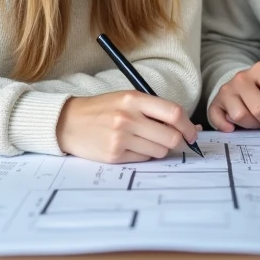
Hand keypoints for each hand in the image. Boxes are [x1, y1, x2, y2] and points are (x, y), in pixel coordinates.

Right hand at [56, 92, 200, 163]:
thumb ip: (157, 111)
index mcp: (133, 99)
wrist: (68, 122)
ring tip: (142, 139)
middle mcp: (128, 118)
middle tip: (172, 140)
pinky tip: (129, 146)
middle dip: (177, 141)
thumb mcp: (127, 100)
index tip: (192, 132)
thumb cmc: (102, 109)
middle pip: (171, 137)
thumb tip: (190, 127)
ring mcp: (120, 138)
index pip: (173, 113)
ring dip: (157, 148)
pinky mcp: (114, 156)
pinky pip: (143, 160)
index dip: (188, 126)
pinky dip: (142, 155)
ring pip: (159, 151)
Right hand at [208, 61, 259, 131]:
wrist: (243, 86)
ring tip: (257, 122)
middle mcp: (242, 76)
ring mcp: (226, 89)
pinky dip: (227, 127)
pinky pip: (219, 120)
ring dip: (252, 125)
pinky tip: (234, 127)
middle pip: (258, 107)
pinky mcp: (214, 103)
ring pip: (240, 116)